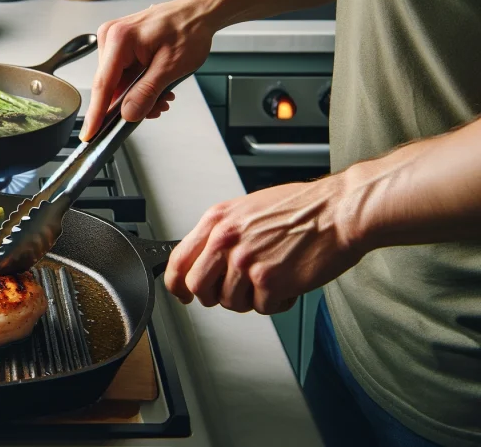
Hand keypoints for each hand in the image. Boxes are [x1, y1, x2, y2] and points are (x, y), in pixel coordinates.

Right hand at [80, 0, 216, 141]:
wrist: (198, 13)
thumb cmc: (189, 28)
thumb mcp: (171, 66)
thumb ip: (147, 92)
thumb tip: (128, 113)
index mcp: (120, 39)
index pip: (103, 84)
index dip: (96, 113)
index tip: (89, 133)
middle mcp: (112, 37)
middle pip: (110, 86)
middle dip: (130, 102)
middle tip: (155, 109)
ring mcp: (115, 41)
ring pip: (118, 83)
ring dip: (138, 95)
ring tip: (162, 96)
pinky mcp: (121, 46)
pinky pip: (124, 74)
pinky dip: (139, 85)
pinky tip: (157, 87)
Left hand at [164, 175, 363, 314]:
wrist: (338, 211)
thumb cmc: (301, 208)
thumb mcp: (246, 210)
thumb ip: (221, 234)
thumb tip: (203, 260)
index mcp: (217, 221)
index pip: (178, 260)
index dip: (177, 284)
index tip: (182, 293)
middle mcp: (226, 240)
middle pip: (198, 287)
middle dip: (214, 295)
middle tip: (236, 290)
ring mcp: (246, 261)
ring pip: (230, 302)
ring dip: (252, 298)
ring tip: (272, 278)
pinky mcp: (269, 281)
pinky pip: (262, 308)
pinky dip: (277, 302)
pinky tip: (289, 283)